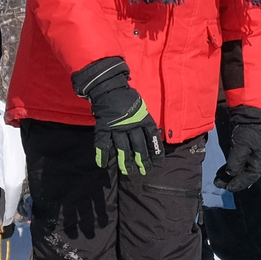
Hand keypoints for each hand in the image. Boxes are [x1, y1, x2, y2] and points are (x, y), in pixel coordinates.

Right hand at [73, 56, 160, 175]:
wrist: (109, 87)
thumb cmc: (127, 98)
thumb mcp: (141, 107)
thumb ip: (144, 120)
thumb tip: (153, 135)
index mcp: (142, 118)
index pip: (151, 137)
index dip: (155, 149)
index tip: (159, 161)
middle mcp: (131, 124)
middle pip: (138, 145)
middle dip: (142, 160)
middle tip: (144, 171)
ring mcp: (117, 126)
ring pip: (122, 147)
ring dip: (125, 161)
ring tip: (128, 172)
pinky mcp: (104, 127)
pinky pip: (102, 143)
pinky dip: (102, 154)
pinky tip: (103, 165)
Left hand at [215, 105, 260, 190]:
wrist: (250, 117)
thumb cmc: (248, 131)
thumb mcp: (242, 146)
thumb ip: (236, 161)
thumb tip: (230, 174)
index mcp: (258, 163)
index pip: (249, 178)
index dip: (238, 184)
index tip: (228, 188)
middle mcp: (254, 162)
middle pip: (243, 176)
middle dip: (231, 181)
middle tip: (218, 184)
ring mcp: (249, 157)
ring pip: (238, 171)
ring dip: (228, 176)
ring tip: (217, 180)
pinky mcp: (242, 152)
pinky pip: (236, 164)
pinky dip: (229, 169)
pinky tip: (221, 172)